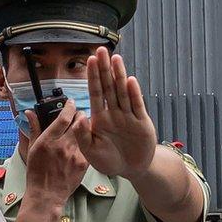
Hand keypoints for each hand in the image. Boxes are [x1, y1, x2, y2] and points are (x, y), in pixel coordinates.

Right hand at [23, 100, 88, 207]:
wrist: (46, 195)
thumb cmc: (36, 173)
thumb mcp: (31, 149)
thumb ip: (34, 129)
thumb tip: (29, 113)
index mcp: (48, 140)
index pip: (64, 117)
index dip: (69, 106)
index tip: (70, 102)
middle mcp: (63, 146)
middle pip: (79, 121)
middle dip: (79, 114)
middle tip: (76, 115)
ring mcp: (75, 155)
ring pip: (86, 132)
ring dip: (83, 127)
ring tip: (79, 130)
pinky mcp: (83, 163)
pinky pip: (87, 146)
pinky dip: (85, 142)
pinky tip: (81, 145)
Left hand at [76, 47, 157, 179]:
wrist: (132, 170)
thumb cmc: (109, 161)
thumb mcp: (90, 152)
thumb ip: (83, 135)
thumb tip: (80, 116)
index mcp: (100, 118)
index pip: (95, 93)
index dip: (92, 77)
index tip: (89, 60)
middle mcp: (114, 113)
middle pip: (108, 87)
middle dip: (104, 69)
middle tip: (100, 50)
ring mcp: (128, 116)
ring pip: (122, 92)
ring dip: (119, 75)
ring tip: (115, 58)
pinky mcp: (141, 122)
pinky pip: (137, 106)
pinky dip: (134, 93)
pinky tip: (130, 80)